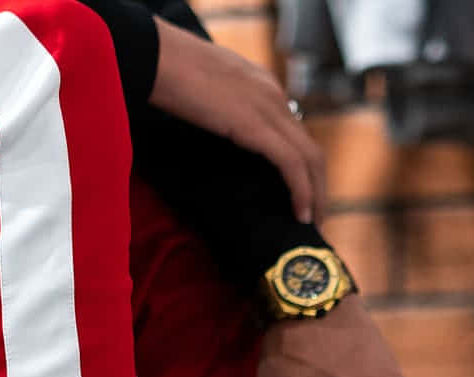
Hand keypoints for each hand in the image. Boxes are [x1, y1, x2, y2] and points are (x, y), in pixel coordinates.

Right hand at [150, 18, 325, 224]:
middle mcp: (274, 95)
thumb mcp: (208, 93)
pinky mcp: (257, 125)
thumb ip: (225, 112)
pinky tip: (301, 214)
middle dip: (318, 187)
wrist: (155, 57)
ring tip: (312, 223)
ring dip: (316, 195)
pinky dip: (302, 191)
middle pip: (311, 149)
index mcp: (263, 86)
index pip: (296, 133)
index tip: (303, 196)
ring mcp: (269, 108)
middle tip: (316, 217)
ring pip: (310, 158)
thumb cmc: (168, 72)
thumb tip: (223, 139)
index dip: (304, 169)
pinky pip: (293, 164)